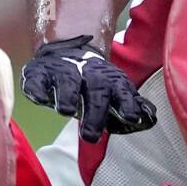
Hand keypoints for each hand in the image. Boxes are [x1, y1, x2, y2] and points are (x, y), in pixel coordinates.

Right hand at [20, 35, 156, 141]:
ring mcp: (63, 72)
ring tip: (66, 111)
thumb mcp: (113, 89)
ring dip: (67, 96)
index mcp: (109, 81)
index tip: (132, 117)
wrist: (65, 50)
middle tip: (91, 136)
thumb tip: (149, 117)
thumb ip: (129, 104)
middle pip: (94, 91)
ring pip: (67, 82)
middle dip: (95, 112)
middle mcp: (88, 75)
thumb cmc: (94, 81)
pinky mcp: (40, 73)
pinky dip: (37, 88)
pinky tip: (39, 97)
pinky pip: (37, 80)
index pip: (121, 91)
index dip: (127, 103)